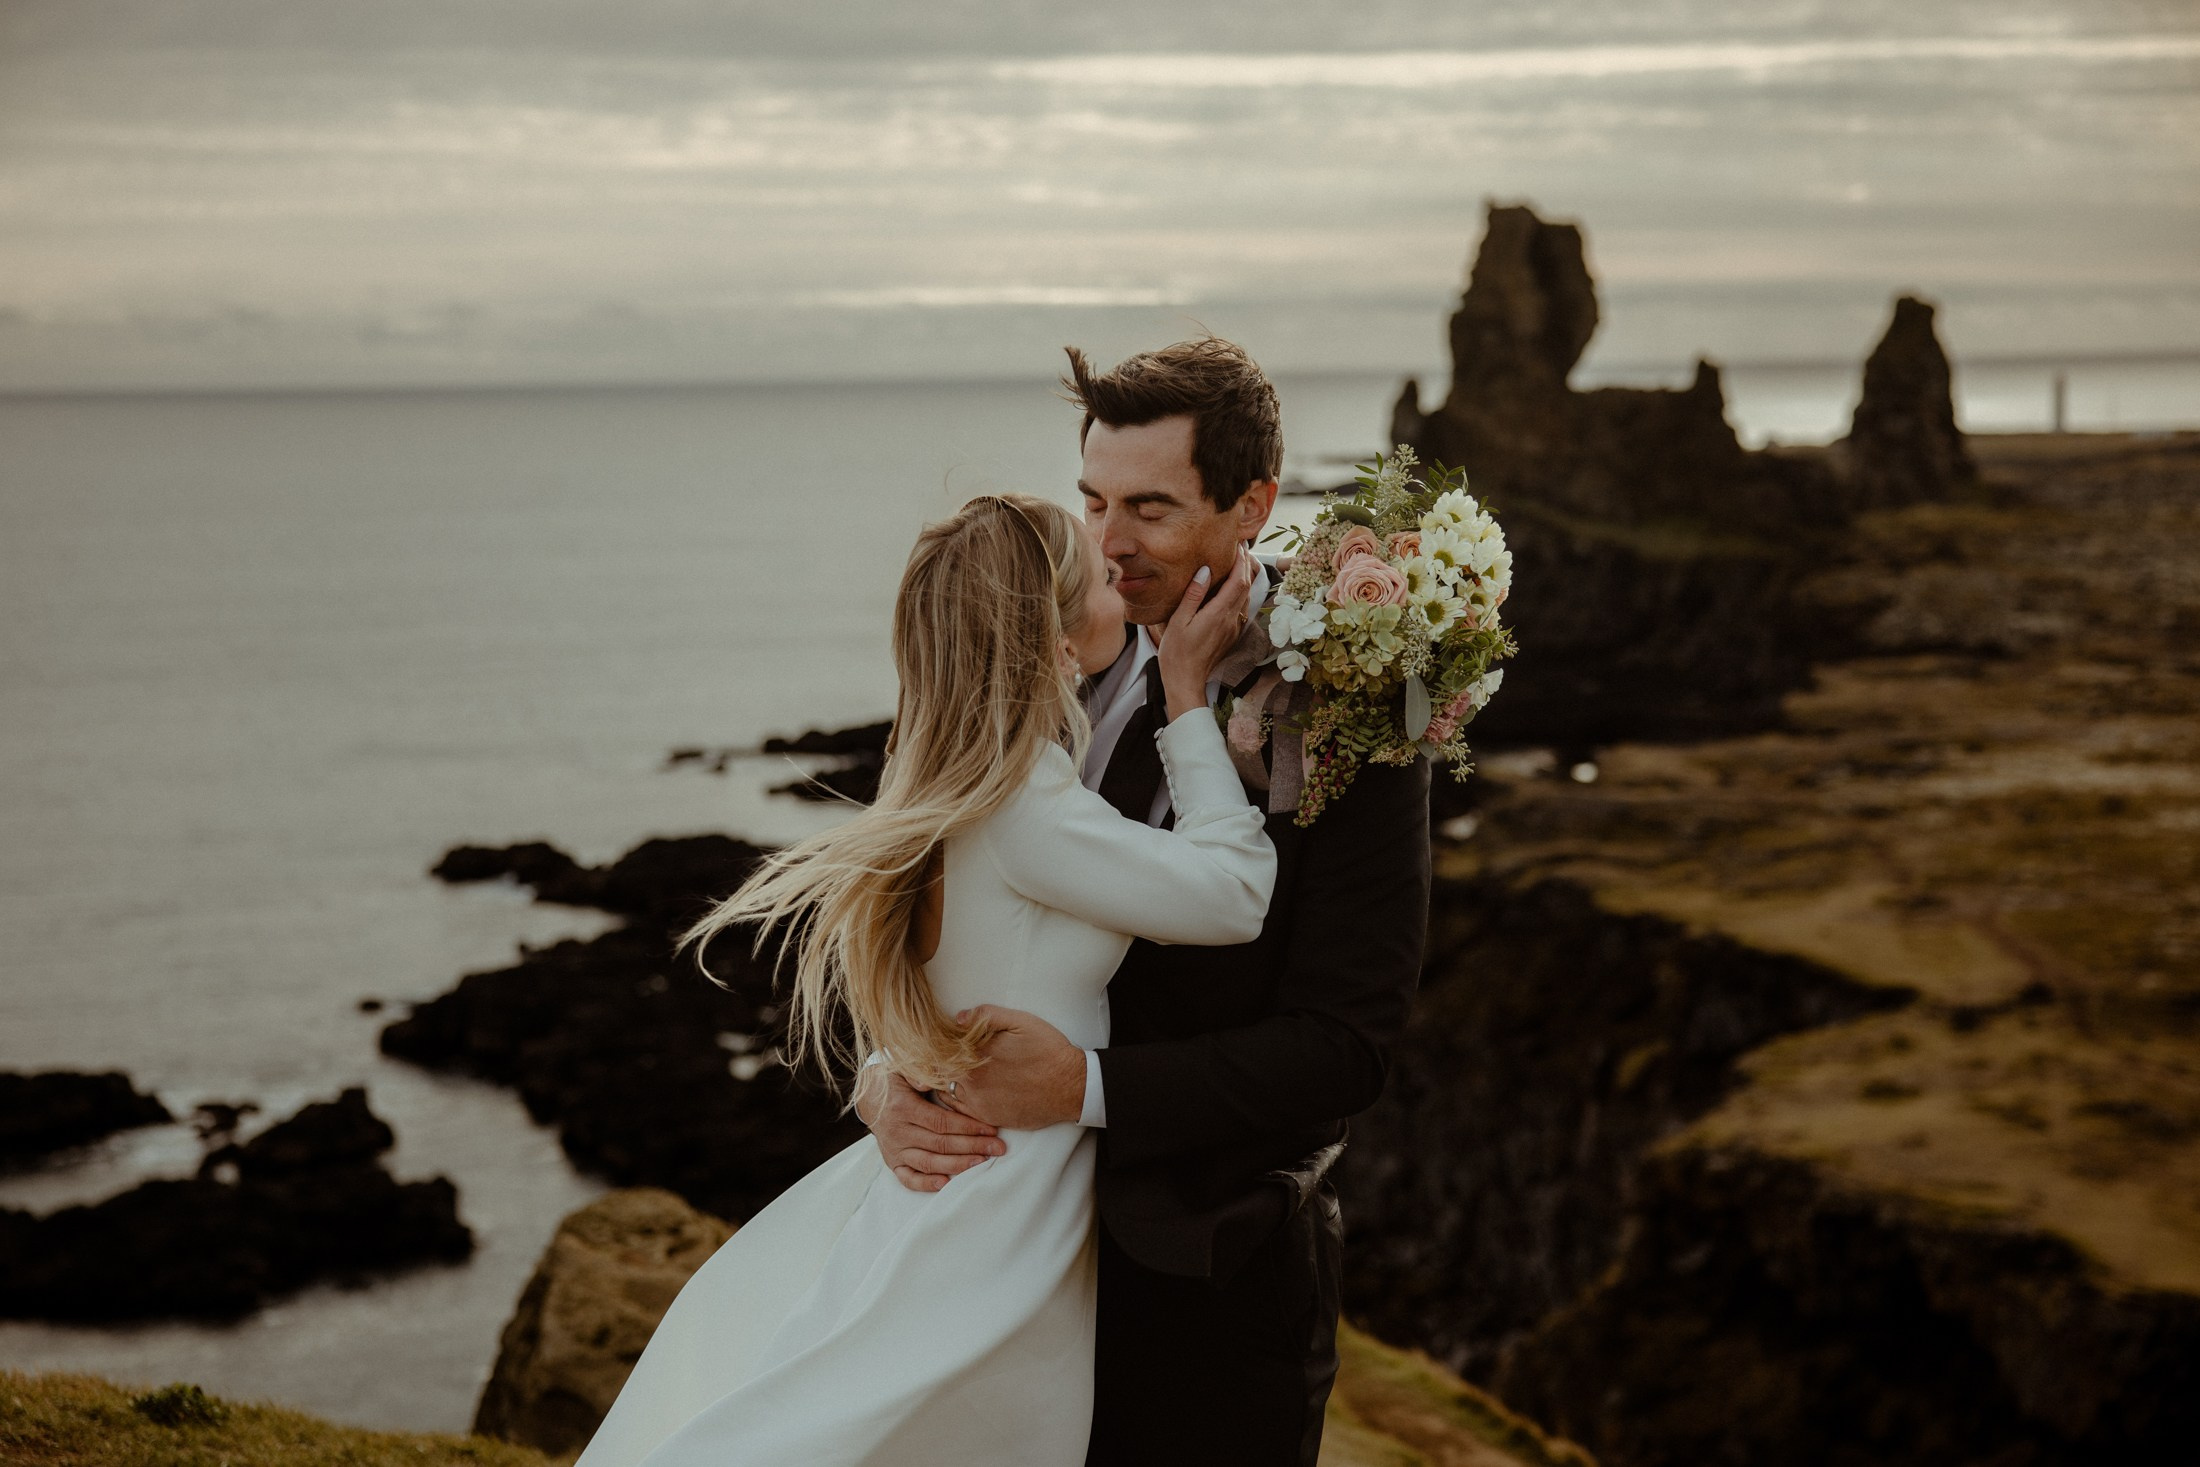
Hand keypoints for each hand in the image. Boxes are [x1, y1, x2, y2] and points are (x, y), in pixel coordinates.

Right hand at [857, 1069, 1004, 1192]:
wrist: (869, 1096)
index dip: (968, 1126)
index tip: (991, 1128)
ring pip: (929, 1163)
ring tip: (982, 1163)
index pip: (941, 1122)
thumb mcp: (903, 1067)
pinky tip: (947, 1184)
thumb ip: (918, 1072)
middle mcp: (898, 1132)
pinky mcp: (892, 1162)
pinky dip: (926, 1184)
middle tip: (998, 1147)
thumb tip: (928, 1082)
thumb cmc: (895, 1079)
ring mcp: (894, 1150)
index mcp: (903, 1108)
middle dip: (972, 1146)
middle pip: (940, 1144)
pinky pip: (908, 1179)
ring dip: (958, 1165)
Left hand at [938, 1005, 1086, 1130]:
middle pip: (939, 1070)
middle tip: (944, 1055)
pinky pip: (960, 1109)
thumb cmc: (1048, 1050)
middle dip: (939, 1062)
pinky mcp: (987, 1117)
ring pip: (946, 1090)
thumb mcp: (1021, 1021)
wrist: (1070, 1086)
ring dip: (947, 1080)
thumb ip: (987, 1015)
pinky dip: (958, 1098)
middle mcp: (972, 1080)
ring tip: (956, 1071)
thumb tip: (959, 1019)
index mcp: (976, 1053)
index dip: (937, 1042)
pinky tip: (968, 1088)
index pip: (940, 1048)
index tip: (940, 1039)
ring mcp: (978, 1102)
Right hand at [1157, 547, 1254, 718]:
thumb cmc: (1177, 653)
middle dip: (1245, 564)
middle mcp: (1231, 620)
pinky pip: (1241, 608)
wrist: (1186, 681)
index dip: (1241, 561)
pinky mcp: (1231, 634)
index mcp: (1219, 614)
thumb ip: (1193, 594)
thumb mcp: (1179, 621)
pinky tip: (1230, 587)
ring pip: (1246, 597)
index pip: (1238, 581)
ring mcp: (1233, 628)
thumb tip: (1206, 570)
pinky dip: (1240, 592)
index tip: (1238, 544)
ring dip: (1244, 578)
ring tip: (1236, 562)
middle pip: (1246, 586)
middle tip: (1239, 547)